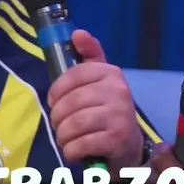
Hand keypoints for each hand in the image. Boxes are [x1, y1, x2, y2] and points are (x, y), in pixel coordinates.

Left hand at [47, 30, 143, 169]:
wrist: (129, 144)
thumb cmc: (106, 110)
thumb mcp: (98, 81)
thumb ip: (88, 57)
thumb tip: (77, 33)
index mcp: (111, 73)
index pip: (74, 75)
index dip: (57, 90)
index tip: (54, 101)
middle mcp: (118, 91)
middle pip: (71, 102)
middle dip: (58, 117)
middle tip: (59, 125)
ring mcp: (120, 115)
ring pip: (74, 124)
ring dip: (63, 136)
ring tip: (65, 138)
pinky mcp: (117, 139)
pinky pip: (81, 144)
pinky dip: (71, 150)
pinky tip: (74, 150)